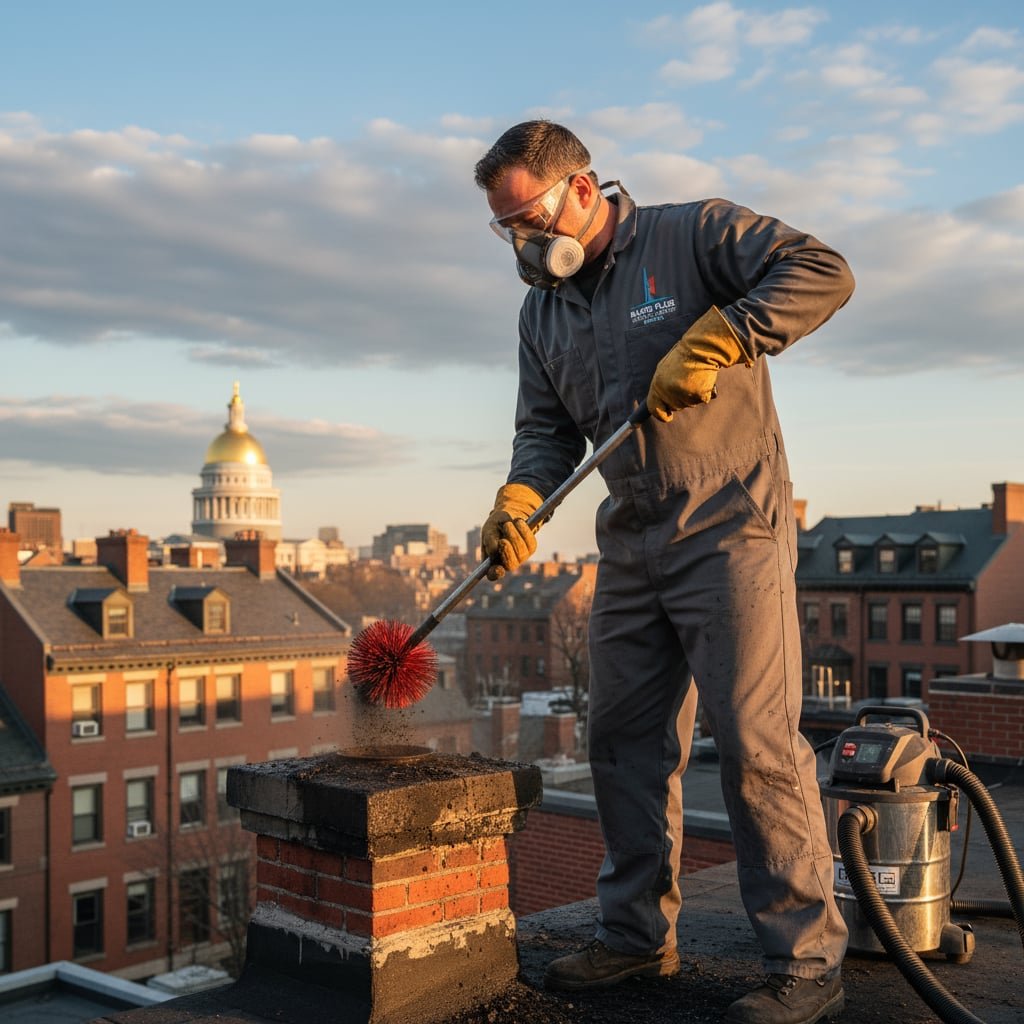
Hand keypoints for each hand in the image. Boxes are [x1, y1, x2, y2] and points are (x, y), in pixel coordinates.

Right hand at [481, 482, 541, 579]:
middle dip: (507, 553)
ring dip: (514, 536)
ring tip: (508, 524)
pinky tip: (518, 522)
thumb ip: (489, 540)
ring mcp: (520, 557)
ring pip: (521, 552)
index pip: (492, 574)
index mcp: (492, 562)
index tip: (498, 569)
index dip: (495, 574)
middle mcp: (506, 563)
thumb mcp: (489, 529)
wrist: (509, 515)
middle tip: (502, 541)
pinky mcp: (531, 548)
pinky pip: (530, 542)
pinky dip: (523, 530)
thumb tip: (493, 551)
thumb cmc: (495, 525)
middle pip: (511, 565)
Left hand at [646, 306, 752, 421]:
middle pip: (675, 406)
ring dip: (693, 395)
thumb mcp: (666, 370)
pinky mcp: (698, 394)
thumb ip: (662, 386)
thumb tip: (661, 401)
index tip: (668, 416)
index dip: (661, 415)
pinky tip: (703, 379)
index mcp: (657, 384)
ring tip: (695, 377)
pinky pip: (702, 399)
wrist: (702, 347)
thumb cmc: (684, 356)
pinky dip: (705, 392)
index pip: (654, 408)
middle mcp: (668, 391)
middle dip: (681, 399)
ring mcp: (683, 394)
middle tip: (687, 382)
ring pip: (689, 404)